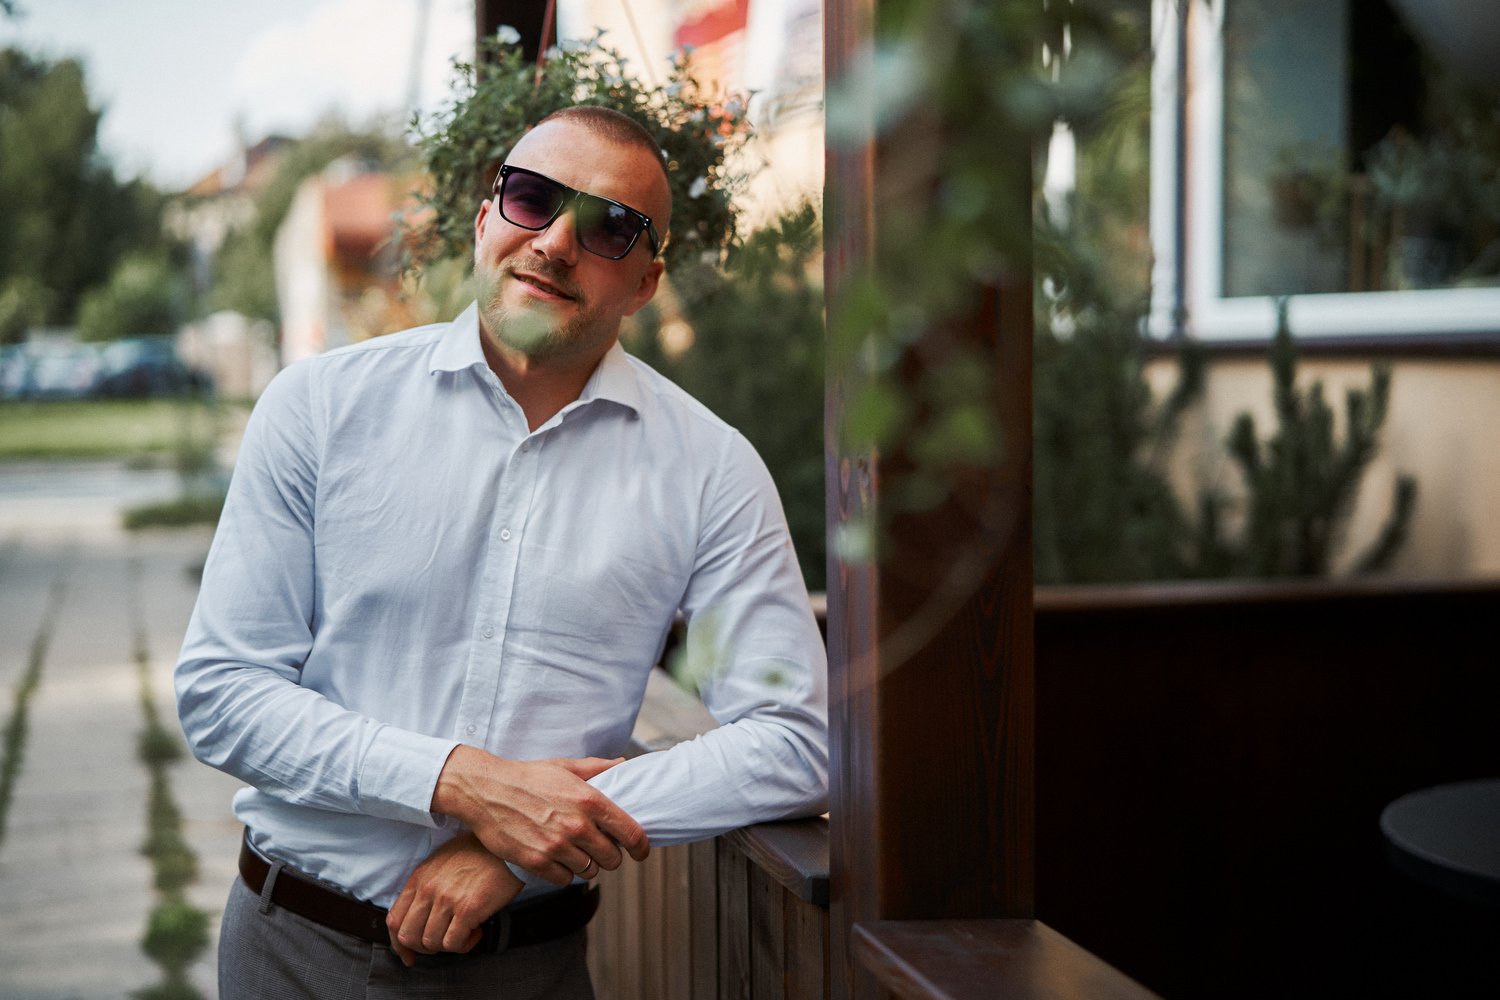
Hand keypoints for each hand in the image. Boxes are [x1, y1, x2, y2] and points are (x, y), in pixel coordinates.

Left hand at [386, 832, 522, 965]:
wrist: (506, 847)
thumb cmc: (479, 852)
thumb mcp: (442, 861)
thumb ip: (426, 884)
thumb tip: (419, 914)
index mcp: (419, 877)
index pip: (394, 920)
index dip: (399, 944)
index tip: (409, 955)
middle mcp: (428, 889)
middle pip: (409, 937)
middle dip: (425, 948)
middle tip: (443, 942)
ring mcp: (446, 899)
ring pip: (431, 943)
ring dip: (448, 946)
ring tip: (466, 932)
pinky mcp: (468, 909)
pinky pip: (453, 944)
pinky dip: (464, 945)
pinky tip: (477, 931)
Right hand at [431, 746, 648, 886]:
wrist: (486, 790)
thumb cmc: (527, 777)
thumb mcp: (566, 766)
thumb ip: (599, 768)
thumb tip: (623, 763)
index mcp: (590, 800)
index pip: (631, 834)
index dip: (641, 847)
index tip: (641, 852)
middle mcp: (577, 825)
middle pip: (612, 859)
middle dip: (609, 856)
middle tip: (599, 849)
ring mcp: (556, 846)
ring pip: (590, 871)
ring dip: (586, 865)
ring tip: (575, 852)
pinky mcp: (536, 861)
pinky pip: (564, 880)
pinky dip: (563, 873)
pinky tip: (556, 859)